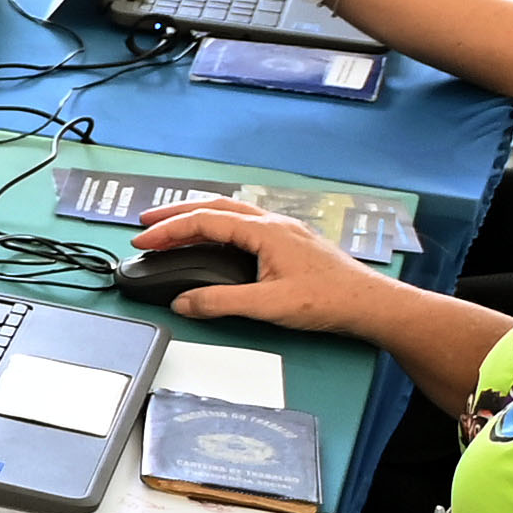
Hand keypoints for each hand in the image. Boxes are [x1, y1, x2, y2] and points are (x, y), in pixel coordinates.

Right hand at [128, 201, 378, 328]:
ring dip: (198, 215)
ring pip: (231, 211)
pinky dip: (219, 224)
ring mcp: (284, 229)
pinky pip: (246, 221)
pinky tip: (216, 237)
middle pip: (214, 206)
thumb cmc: (328, 300)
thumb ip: (220, 303)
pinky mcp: (291, 241)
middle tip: (147, 223)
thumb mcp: (268, 306)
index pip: (204, 221)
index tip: (143, 241)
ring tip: (174, 226)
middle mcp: (273, 222)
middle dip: (176, 213)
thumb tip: (182, 302)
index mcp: (264, 230)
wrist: (370, 303)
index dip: (168, 230)